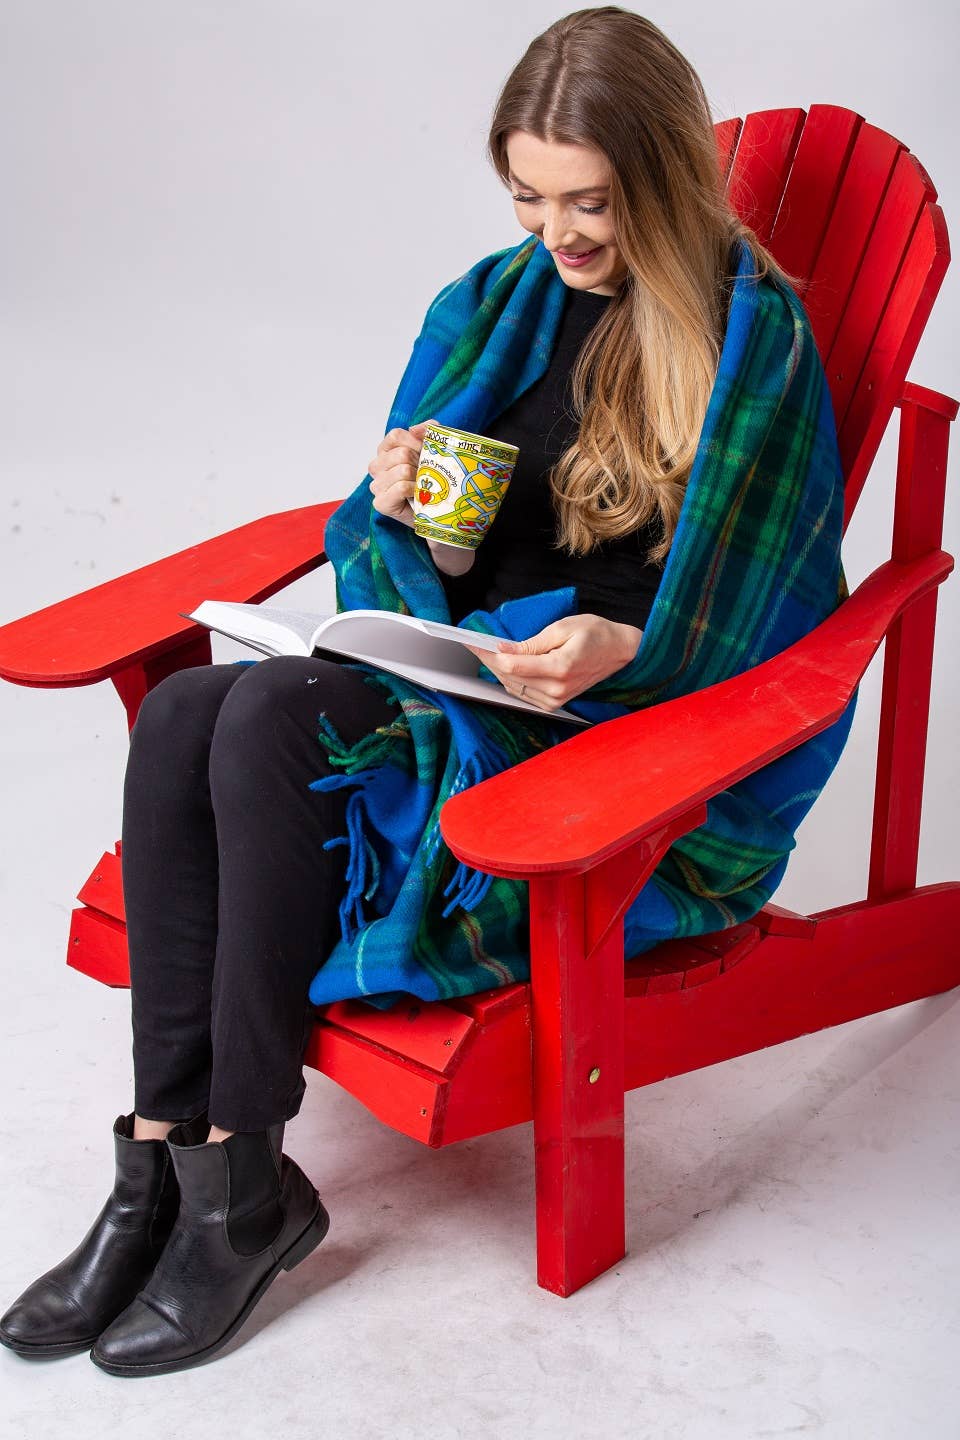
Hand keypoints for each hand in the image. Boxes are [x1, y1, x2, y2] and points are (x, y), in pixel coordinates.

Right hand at [367, 419, 436, 526]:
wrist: (437, 511)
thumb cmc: (432, 480)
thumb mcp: (435, 448)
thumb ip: (428, 430)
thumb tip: (414, 429)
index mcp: (385, 451)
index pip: (395, 436)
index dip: (415, 442)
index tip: (426, 452)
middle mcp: (377, 467)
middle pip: (400, 453)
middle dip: (419, 463)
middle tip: (425, 474)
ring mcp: (377, 486)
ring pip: (402, 470)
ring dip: (419, 478)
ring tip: (422, 486)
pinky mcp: (381, 503)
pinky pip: (401, 487)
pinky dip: (415, 490)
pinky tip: (418, 496)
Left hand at [461, 613, 643, 710]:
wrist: (619, 652)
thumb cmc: (595, 634)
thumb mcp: (563, 628)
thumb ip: (531, 643)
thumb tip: (503, 649)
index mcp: (560, 668)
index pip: (512, 665)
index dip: (489, 653)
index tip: (473, 642)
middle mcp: (557, 689)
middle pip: (509, 677)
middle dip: (489, 660)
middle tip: (474, 644)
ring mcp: (556, 699)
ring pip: (513, 687)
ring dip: (499, 670)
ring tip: (488, 652)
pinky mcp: (555, 704)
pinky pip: (523, 694)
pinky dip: (511, 680)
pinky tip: (506, 666)